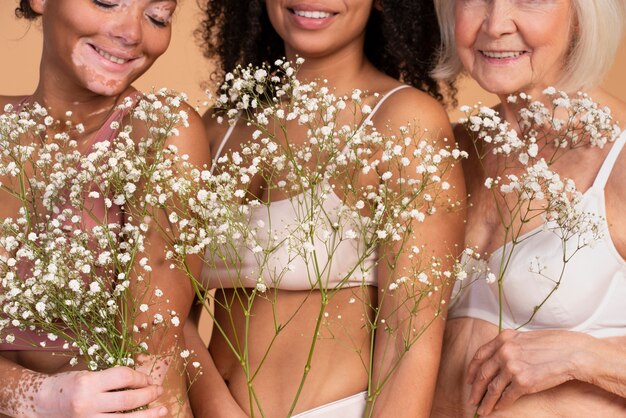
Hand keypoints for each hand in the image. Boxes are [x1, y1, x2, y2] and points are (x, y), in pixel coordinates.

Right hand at [35, 367, 166, 416]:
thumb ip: (111, 378)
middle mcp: (88, 403)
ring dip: (148, 415)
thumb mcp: (88, 374)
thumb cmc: (68, 384)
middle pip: (128, 400)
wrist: (42, 403)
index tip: (149, 379)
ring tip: (162, 410)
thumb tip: (142, 381)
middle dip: (149, 395)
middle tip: (160, 391)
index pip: (123, 377)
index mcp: (88, 383)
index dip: (141, 377)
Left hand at [467, 329, 590, 415]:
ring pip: (493, 388)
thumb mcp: (524, 338)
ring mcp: (513, 367)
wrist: (573, 353)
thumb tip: (495, 358)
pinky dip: (501, 404)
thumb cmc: (552, 345)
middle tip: (472, 399)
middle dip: (475, 389)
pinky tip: (498, 408)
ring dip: (486, 401)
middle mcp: (504, 352)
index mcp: (503, 339)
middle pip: (483, 374)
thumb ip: (508, 345)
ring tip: (481, 409)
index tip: (468, 379)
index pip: (480, 356)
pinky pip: (507, 396)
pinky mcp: (524, 382)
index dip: (472, 370)